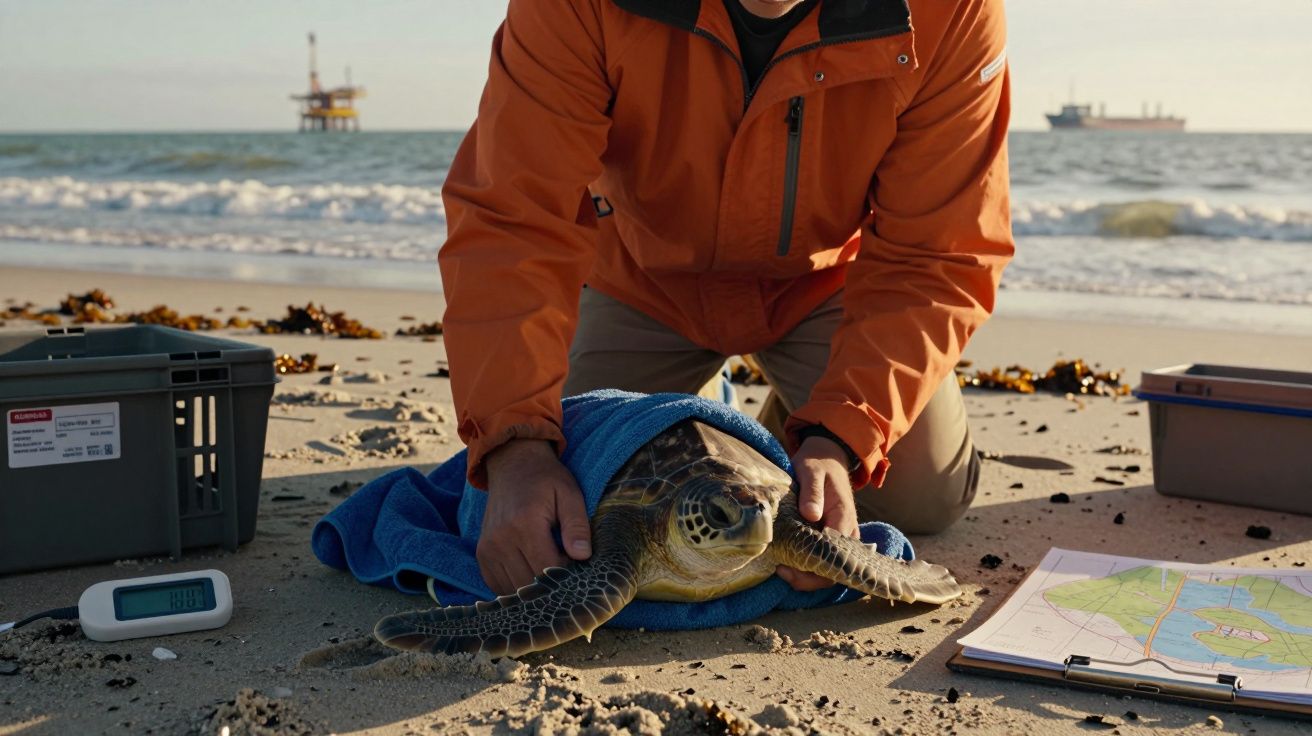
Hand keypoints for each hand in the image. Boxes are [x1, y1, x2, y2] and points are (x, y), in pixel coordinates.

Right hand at [478, 439, 591, 594]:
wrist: (512, 463)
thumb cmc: (546, 479)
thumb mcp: (569, 494)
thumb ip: (577, 525)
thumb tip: (583, 556)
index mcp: (525, 524)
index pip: (549, 568)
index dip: (568, 575)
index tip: (580, 568)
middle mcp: (501, 540)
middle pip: (530, 584)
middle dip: (553, 585)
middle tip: (568, 573)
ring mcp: (488, 549)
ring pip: (514, 590)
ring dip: (535, 590)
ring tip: (550, 571)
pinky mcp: (482, 555)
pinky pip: (498, 586)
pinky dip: (517, 588)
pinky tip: (532, 574)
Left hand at [777, 435, 858, 591]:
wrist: (827, 457)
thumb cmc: (818, 463)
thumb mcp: (811, 471)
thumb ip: (812, 492)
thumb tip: (811, 515)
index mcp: (843, 518)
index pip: (834, 556)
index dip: (812, 568)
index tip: (786, 566)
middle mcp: (847, 533)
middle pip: (833, 570)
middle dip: (807, 578)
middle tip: (780, 570)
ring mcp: (841, 537)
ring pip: (828, 569)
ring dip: (806, 574)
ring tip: (780, 567)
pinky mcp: (831, 537)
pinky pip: (823, 560)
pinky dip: (806, 565)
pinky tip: (786, 561)